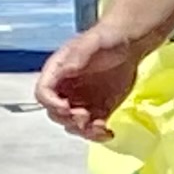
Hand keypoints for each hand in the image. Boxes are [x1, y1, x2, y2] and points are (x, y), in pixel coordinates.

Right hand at [34, 21, 146, 140]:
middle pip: (55, 114)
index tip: (67, 107)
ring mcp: (81, 101)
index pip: (43, 93)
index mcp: (57, 73)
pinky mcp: (98, 109)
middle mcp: (65, 90)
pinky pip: (92, 128)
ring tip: (100, 127)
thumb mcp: (91, 42)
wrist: (130, 45)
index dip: (51, 103)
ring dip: (83, 131)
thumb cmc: (107, 39)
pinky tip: (108, 133)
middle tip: (85, 116)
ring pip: (72, 125)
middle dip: (68, 119)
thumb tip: (67, 68)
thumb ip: (78, 55)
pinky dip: (98, 135)